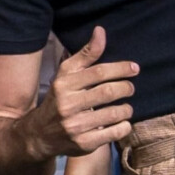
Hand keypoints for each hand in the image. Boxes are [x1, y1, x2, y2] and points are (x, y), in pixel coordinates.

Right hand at [28, 28, 137, 158]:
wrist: (39, 134)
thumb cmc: (59, 99)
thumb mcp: (66, 75)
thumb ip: (86, 55)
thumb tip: (100, 31)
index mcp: (64, 84)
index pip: (98, 72)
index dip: (121, 68)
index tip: (134, 68)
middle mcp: (68, 105)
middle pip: (108, 92)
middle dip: (126, 88)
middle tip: (130, 88)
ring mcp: (75, 126)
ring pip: (113, 113)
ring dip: (126, 108)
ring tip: (126, 106)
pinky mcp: (83, 144)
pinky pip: (113, 133)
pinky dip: (124, 126)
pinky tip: (122, 122)